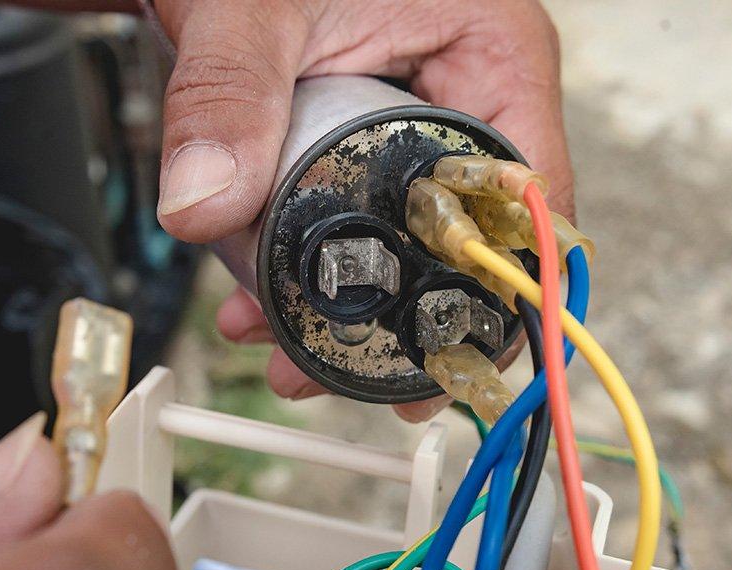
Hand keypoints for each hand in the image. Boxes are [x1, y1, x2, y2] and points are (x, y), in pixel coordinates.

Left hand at [151, 0, 570, 420]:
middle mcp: (472, 98)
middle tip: (351, 370)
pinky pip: (362, 226)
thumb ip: (226, 93)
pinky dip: (315, 270)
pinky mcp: (373, 150)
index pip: (526, 193)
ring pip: (412, 244)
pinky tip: (263, 303)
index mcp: (492, 52)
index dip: (497, 287)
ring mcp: (425, 128)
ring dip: (350, 307)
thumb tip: (205, 205)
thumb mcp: (252, 9)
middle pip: (470, 236)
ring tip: (287, 351)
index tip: (441, 352)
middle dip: (406, 316)